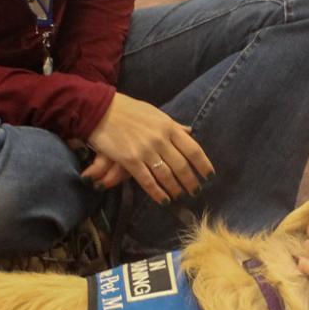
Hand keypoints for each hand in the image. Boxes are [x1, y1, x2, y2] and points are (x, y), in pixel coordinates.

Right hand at [83, 95, 214, 203]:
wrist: (99, 109)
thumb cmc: (128, 110)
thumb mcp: (154, 113)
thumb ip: (172, 125)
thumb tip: (189, 131)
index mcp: (168, 126)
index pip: (193, 149)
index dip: (203, 165)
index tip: (209, 176)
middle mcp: (160, 139)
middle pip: (182, 166)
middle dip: (190, 181)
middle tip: (195, 191)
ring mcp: (145, 150)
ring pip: (167, 176)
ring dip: (176, 189)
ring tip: (180, 196)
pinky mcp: (130, 160)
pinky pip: (148, 181)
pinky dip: (158, 193)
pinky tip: (164, 200)